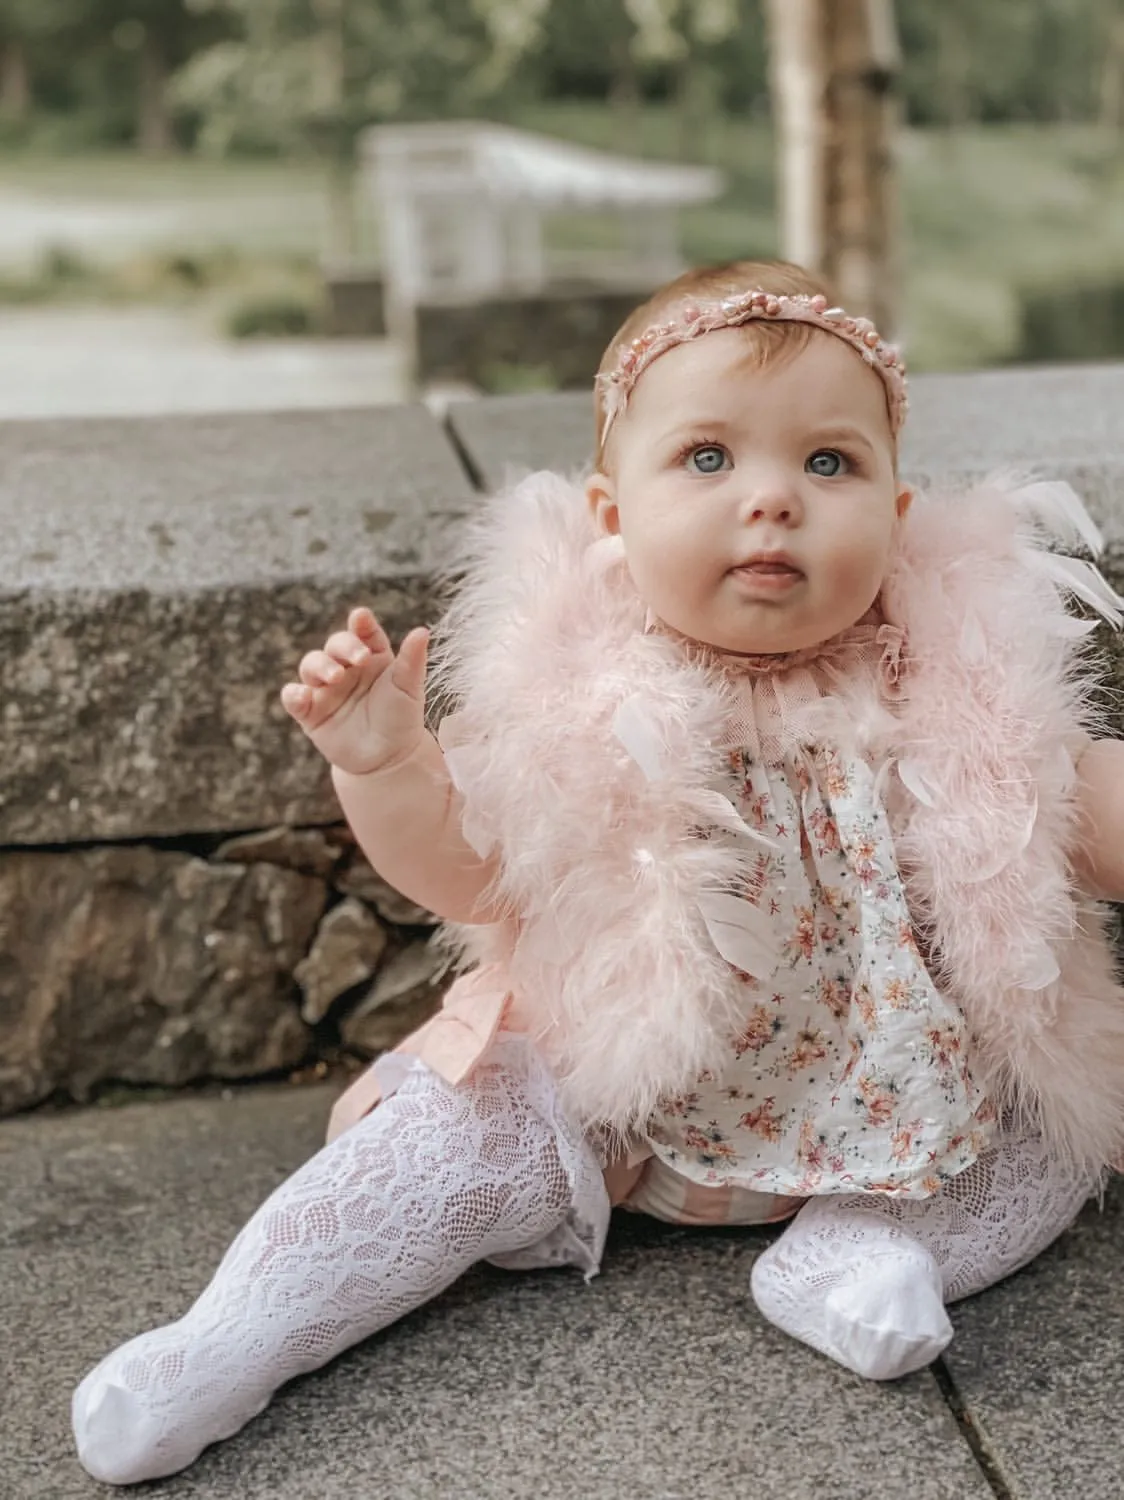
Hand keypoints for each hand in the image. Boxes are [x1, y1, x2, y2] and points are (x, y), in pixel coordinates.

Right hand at [281, 607, 427, 775]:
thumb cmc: (401, 719)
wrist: (388, 759)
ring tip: (335, 676)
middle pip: (335, 645)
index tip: (361, 617)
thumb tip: (422, 631)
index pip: (363, 633)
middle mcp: (346, 668)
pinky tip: (302, 695)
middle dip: (343, 646)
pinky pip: (293, 697)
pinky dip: (293, 694)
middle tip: (359, 658)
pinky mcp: (309, 712)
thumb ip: (412, 660)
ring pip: (311, 665)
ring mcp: (325, 688)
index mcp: (371, 656)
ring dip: (320, 666)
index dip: (361, 623)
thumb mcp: (409, 689)